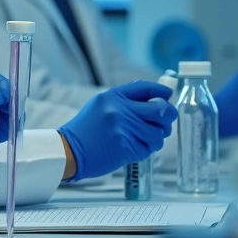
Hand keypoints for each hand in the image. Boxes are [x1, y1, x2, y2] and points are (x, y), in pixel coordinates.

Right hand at [57, 81, 177, 181]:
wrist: (69, 150)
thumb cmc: (86, 130)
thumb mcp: (100, 106)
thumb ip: (124, 102)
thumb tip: (155, 100)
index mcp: (113, 96)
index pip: (145, 87)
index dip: (161, 90)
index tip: (168, 94)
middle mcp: (120, 110)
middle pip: (160, 109)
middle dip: (168, 116)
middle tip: (165, 122)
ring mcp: (124, 129)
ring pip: (158, 132)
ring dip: (157, 137)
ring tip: (147, 139)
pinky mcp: (126, 147)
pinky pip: (149, 148)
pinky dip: (146, 150)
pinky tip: (136, 148)